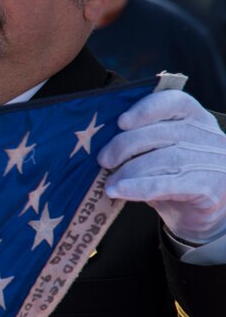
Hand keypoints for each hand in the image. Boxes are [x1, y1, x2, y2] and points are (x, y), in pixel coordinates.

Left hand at [98, 89, 225, 244]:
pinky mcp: (209, 188)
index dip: (146, 109)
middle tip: (103, 160)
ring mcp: (212, 162)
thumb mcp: (160, 151)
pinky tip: (118, 190)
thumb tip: (103, 142)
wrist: (197, 214)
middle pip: (162, 132)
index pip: (175, 102)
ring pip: (164, 159)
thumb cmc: (172, 176)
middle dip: (125, 145)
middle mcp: (209, 136)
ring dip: (129, 170)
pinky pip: (167, 185)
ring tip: (109, 182)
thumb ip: (142, 139)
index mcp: (197, 118)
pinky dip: (138, 187)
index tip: (121, 122)